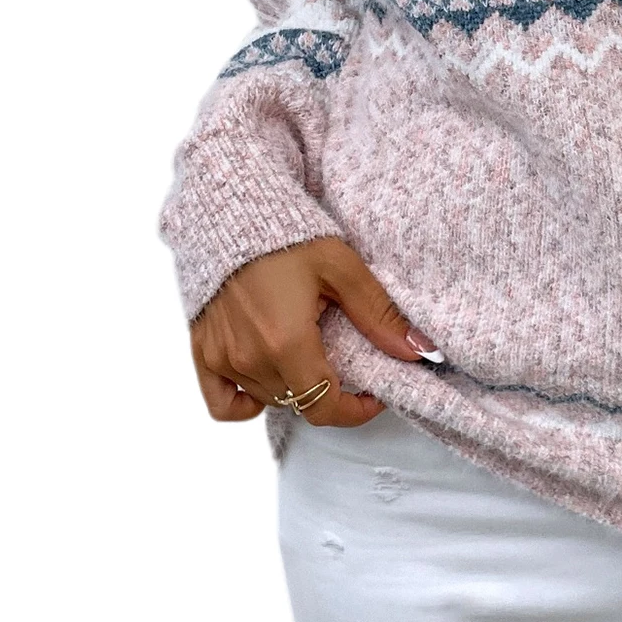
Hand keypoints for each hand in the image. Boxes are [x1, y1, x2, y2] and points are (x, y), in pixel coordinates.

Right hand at [189, 236, 441, 426]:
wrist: (232, 210)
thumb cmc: (288, 235)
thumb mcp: (342, 268)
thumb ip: (379, 314)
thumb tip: (419, 350)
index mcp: (286, 343)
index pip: (324, 407)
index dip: (355, 411)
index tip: (374, 394)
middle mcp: (250, 359)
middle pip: (299, 403)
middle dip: (330, 391)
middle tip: (347, 363)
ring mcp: (222, 358)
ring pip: (268, 399)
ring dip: (295, 388)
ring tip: (311, 352)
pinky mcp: (202, 350)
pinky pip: (223, 404)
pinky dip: (248, 401)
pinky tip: (270, 378)